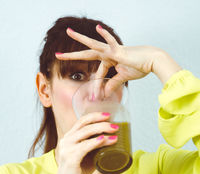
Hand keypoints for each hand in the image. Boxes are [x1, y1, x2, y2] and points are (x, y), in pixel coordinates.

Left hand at [55, 25, 181, 92]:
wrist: (152, 61)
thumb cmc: (140, 67)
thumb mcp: (124, 78)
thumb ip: (113, 83)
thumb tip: (105, 93)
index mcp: (109, 60)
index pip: (98, 74)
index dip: (96, 87)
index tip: (95, 97)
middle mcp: (108, 54)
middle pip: (87, 54)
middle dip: (72, 56)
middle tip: (58, 54)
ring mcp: (112, 50)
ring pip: (93, 45)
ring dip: (80, 39)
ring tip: (68, 31)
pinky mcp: (120, 50)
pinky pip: (111, 42)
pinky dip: (105, 35)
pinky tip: (97, 27)